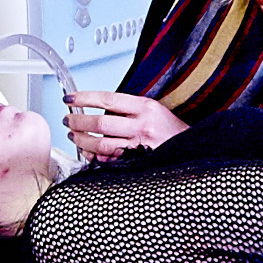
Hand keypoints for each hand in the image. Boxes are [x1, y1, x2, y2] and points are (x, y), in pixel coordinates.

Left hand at [65, 87, 182, 157]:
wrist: (194, 151)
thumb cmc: (172, 132)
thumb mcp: (154, 111)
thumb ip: (128, 110)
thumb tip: (98, 111)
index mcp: (146, 107)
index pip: (108, 99)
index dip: (84, 98)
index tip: (70, 99)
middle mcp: (143, 126)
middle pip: (100, 123)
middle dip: (78, 121)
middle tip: (68, 120)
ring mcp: (140, 147)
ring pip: (101, 145)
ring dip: (81, 140)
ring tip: (73, 135)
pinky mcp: (137, 164)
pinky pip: (108, 161)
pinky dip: (93, 157)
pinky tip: (86, 152)